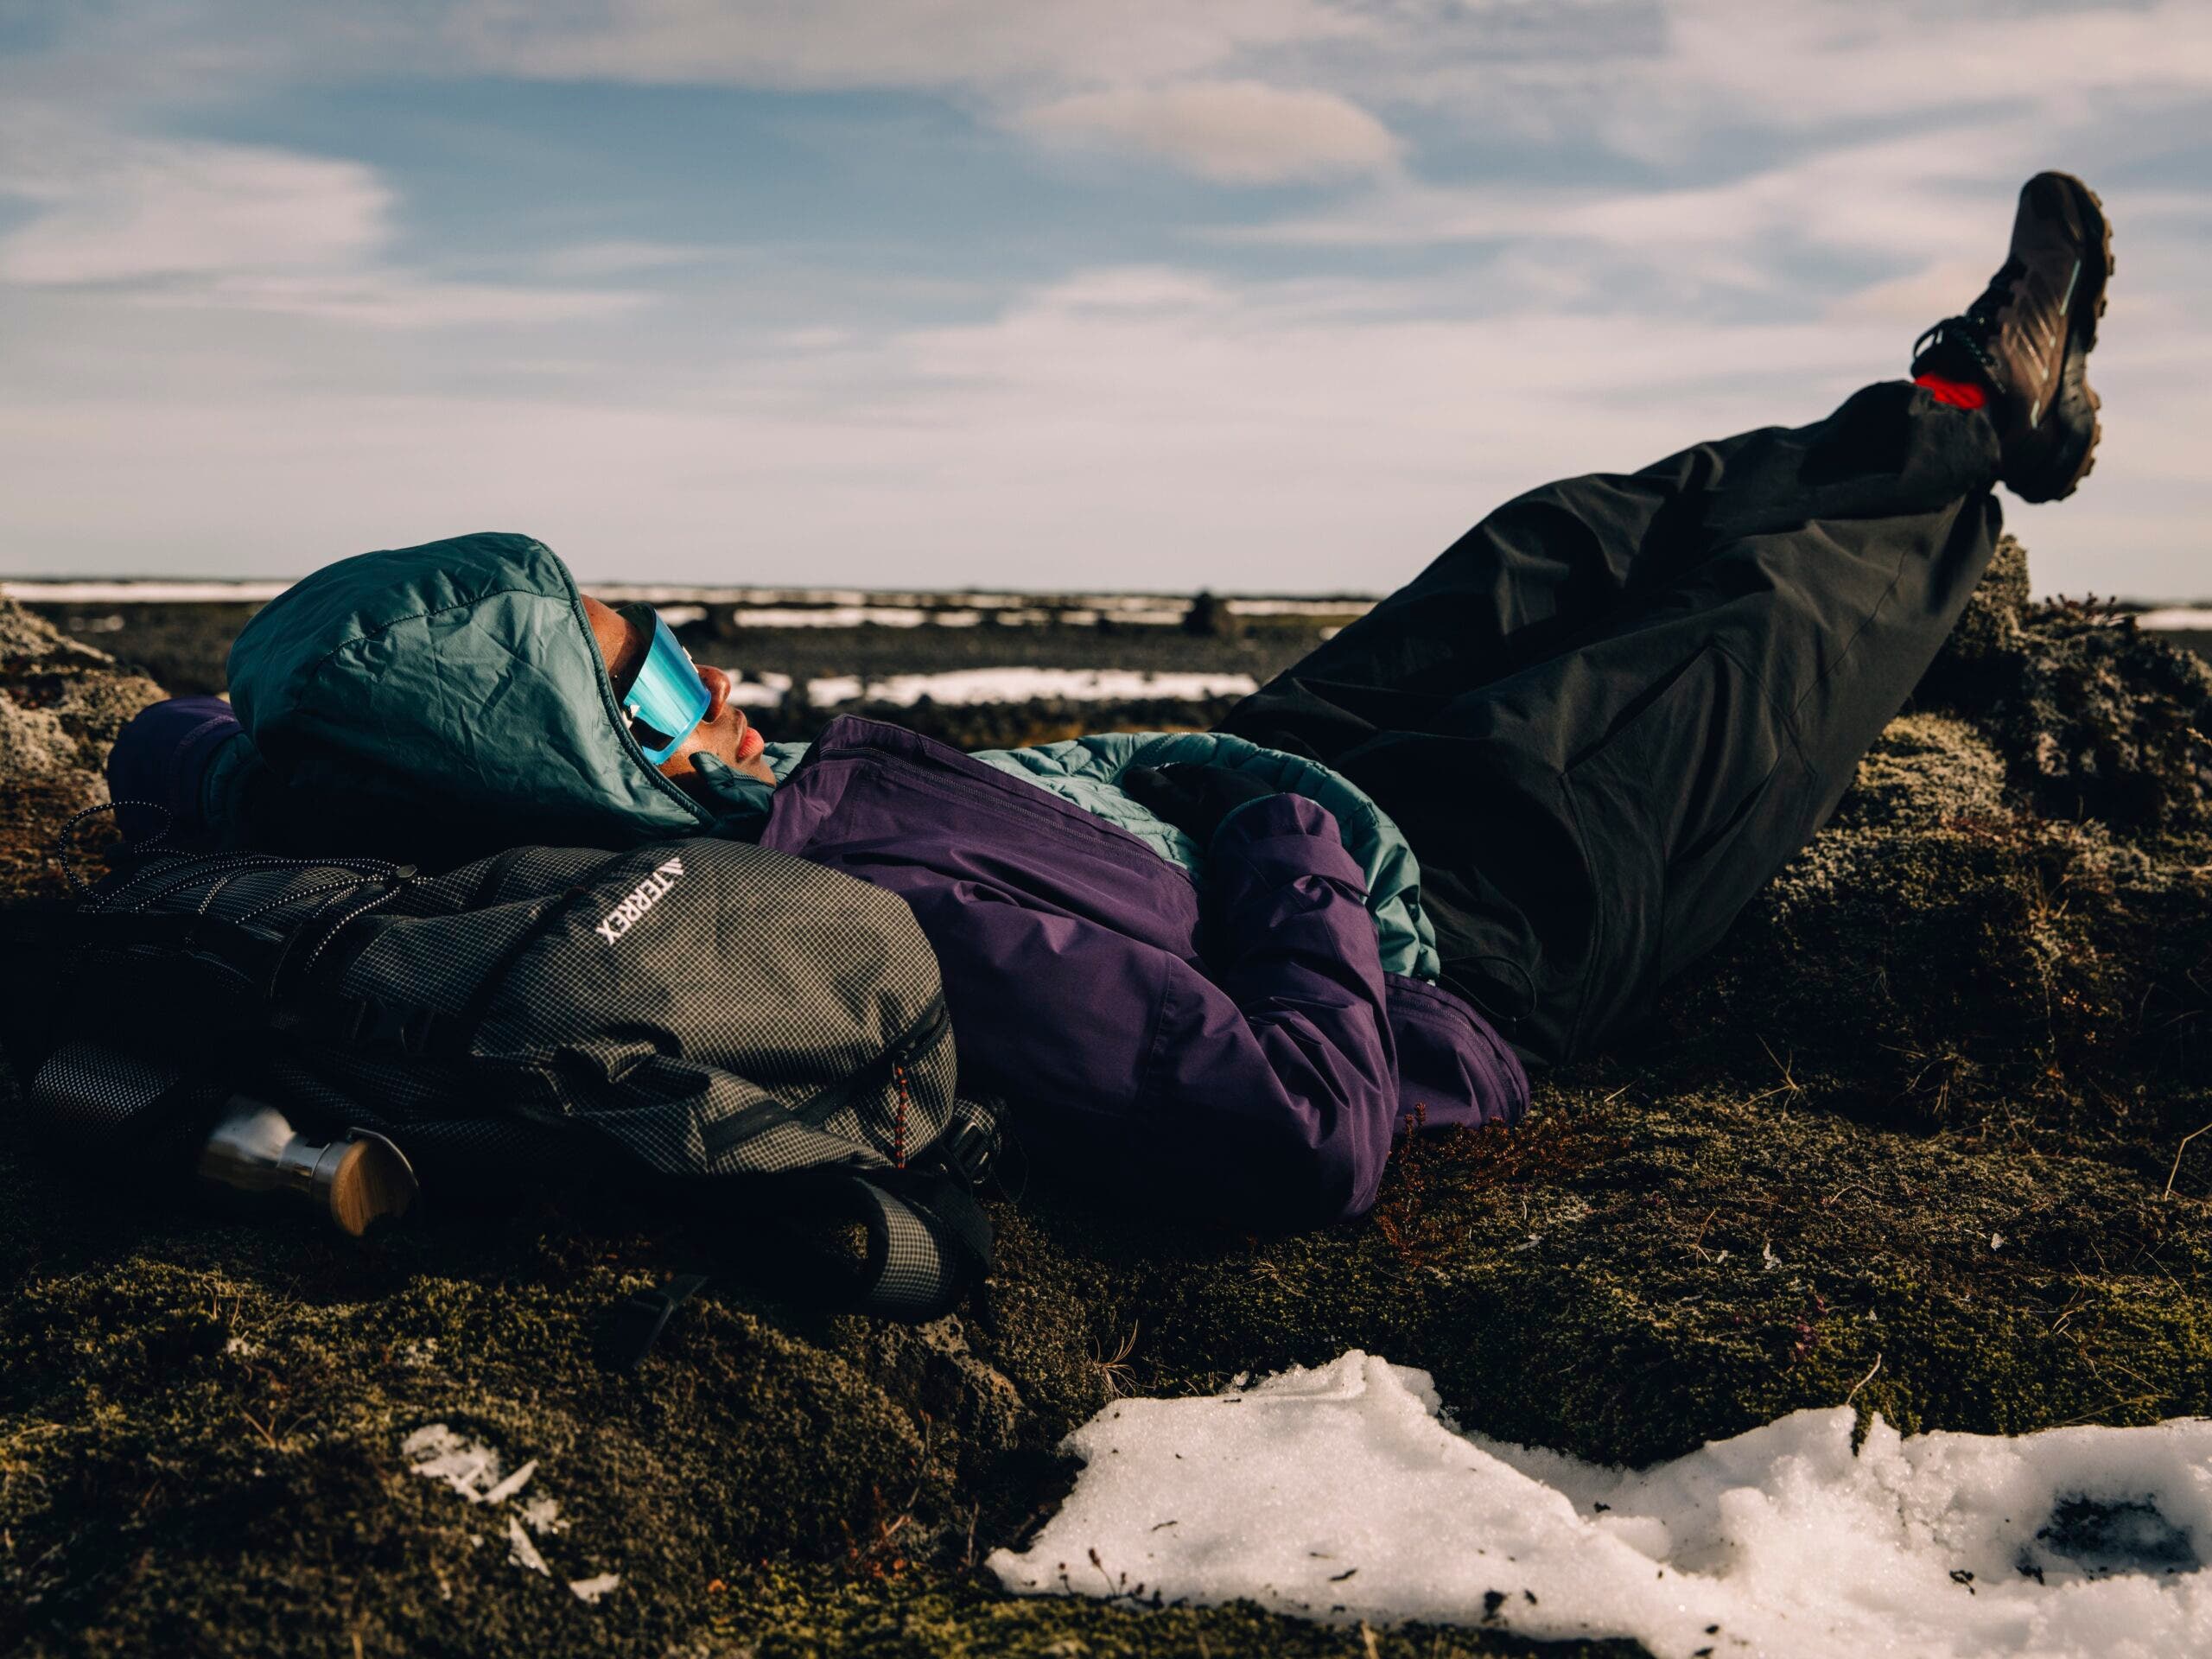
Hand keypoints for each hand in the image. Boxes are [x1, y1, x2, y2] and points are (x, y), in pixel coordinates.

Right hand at [1121, 762, 1278, 844]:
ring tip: (1208, 814)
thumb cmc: (1225, 827)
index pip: (1180, 771)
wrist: (1276, 843)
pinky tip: (1236, 820)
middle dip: (1191, 788)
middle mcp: (1236, 774)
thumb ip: (1160, 795)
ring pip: (1229, 788)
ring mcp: (1258, 788)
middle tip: (1179, 801)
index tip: (1153, 786)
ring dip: (1216, 797)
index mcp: (1211, 774)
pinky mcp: (1274, 804)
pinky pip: (1248, 801)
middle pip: (1205, 779)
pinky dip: (1235, 807)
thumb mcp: (1186, 813)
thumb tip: (1131, 772)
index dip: (1164, 778)